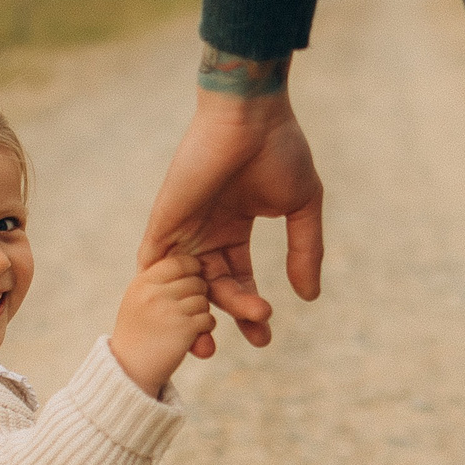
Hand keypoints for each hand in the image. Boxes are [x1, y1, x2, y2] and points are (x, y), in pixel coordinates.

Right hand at [109, 253, 214, 397]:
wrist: (128, 370)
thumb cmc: (136, 333)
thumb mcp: (137, 300)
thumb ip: (158, 281)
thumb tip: (191, 263)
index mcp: (142, 282)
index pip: (178, 262)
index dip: (191, 270)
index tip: (189, 282)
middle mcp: (154, 293)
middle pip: (195, 281)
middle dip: (197, 294)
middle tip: (185, 309)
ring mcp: (169, 310)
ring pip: (203, 300)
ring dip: (201, 312)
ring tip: (185, 324)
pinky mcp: (183, 329)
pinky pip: (208, 319)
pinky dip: (205, 328)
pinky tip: (192, 335)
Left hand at [137, 48, 324, 348]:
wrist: (250, 116)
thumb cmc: (278, 149)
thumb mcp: (301, 207)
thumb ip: (304, 251)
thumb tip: (308, 297)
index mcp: (233, 227)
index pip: (237, 279)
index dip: (250, 309)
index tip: (264, 336)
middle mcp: (205, 231)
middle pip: (213, 288)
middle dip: (232, 318)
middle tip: (256, 338)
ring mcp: (183, 228)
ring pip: (185, 286)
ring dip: (195, 318)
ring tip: (210, 347)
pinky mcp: (165, 222)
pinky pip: (155, 267)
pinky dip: (165, 296)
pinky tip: (183, 320)